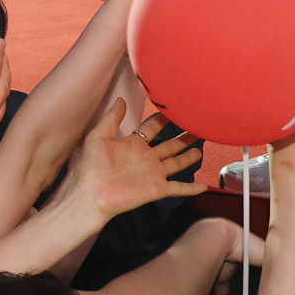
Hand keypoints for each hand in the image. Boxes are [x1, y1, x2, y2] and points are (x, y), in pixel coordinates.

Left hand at [59, 101, 205, 219]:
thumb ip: (111, 118)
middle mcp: (145, 159)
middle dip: (182, 137)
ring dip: (188, 157)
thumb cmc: (90, 167)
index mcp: (132, 145)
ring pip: (176, 163)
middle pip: (169, 145)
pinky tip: (204, 186)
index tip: (174, 110)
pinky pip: (178, 188)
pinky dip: (191, 188)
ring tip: (200, 149)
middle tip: (196, 127)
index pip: (151, 129)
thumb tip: (121, 100)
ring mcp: (152, 174)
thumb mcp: (98, 137)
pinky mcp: (157, 189)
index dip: (161, 120)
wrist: (91, 195)